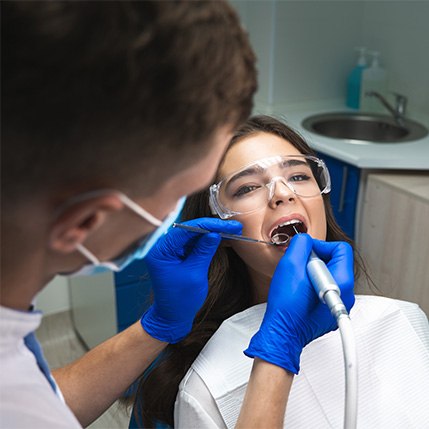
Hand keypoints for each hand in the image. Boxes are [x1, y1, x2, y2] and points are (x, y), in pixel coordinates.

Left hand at [140, 217, 241, 342]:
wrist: (172, 317)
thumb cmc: (180, 300)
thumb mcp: (195, 274)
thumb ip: (203, 251)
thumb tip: (214, 233)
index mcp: (161, 250)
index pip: (185, 229)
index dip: (208, 225)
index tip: (226, 225)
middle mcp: (163, 247)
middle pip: (189, 229)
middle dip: (212, 227)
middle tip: (233, 226)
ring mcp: (171, 250)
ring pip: (194, 234)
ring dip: (212, 232)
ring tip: (231, 230)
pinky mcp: (179, 254)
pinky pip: (194, 242)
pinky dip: (208, 240)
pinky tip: (223, 237)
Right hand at [244, 234, 354, 373]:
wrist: (282, 333)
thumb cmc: (286, 306)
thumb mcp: (290, 264)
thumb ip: (302, 244)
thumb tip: (306, 240)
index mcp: (342, 282)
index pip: (341, 249)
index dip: (321, 246)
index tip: (306, 252)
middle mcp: (346, 295)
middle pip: (336, 262)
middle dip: (316, 260)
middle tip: (300, 268)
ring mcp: (339, 305)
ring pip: (330, 276)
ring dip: (313, 273)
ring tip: (298, 282)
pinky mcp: (330, 311)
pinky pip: (326, 289)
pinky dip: (313, 285)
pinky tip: (300, 293)